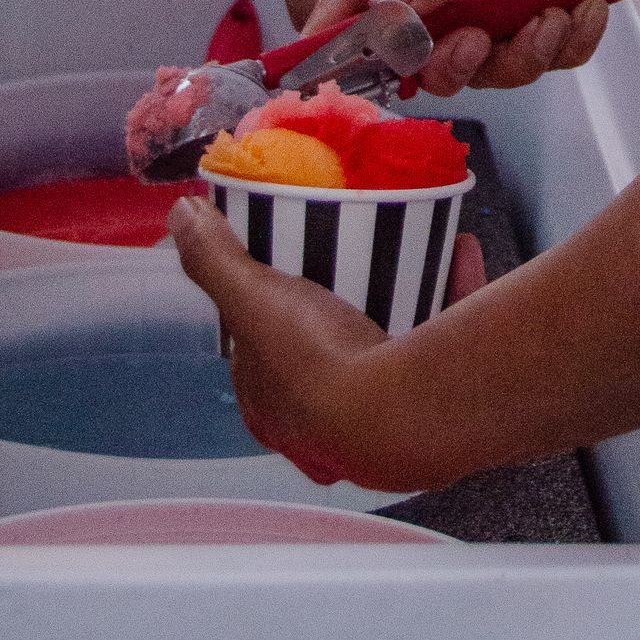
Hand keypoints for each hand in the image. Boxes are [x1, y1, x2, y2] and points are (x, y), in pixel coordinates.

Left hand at [170, 198, 488, 492]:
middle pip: (329, 346)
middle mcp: (324, 423)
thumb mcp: (253, 301)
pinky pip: (442, 335)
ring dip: (405, 289)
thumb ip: (215, 260)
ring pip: (391, 342)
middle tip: (357, 248)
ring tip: (411, 244)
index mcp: (272, 408)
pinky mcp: (435, 396)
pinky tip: (457, 253)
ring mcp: (382, 412)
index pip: (259, 351)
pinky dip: (450, 289)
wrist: (403, 414)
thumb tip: (181, 217)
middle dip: (345, 297)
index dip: (267, 303)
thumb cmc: (317, 367)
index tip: (287, 259)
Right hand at [303, 0, 639, 89]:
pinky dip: (569, 41)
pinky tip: (589, 7)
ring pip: (491, 62)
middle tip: (479, 42)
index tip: (318, 68)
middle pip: (427, 50)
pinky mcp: (550, 5)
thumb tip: (378, 7)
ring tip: (556, 16)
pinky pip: (545, 54)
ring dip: (524, 51)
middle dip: (454, 61)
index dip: (334, 29)